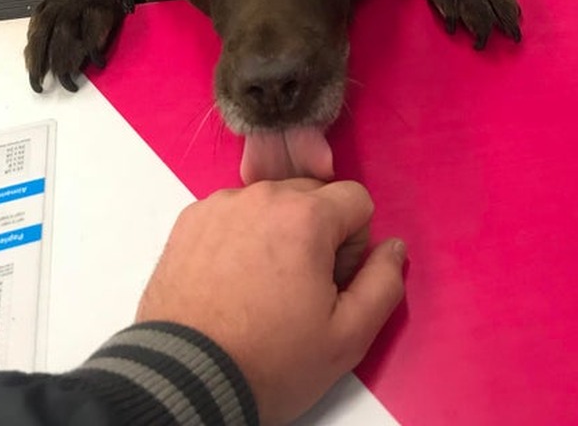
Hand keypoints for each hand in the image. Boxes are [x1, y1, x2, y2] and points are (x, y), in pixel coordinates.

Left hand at [135, 179, 406, 425]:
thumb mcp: (348, 337)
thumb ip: (383, 283)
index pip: (356, 199)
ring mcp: (221, 205)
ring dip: (276, 233)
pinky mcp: (190, 221)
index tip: (334, 282)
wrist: (185, 381)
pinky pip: (232, 214)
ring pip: (270, 204)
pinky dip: (239, 237)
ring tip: (260, 289)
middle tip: (299, 289)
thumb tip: (392, 247)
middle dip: (317, 234)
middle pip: (312, 197)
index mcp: (306, 215)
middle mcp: (262, 196)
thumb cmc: (269, 360)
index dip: (355, 243)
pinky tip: (230, 281)